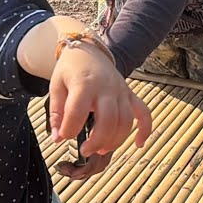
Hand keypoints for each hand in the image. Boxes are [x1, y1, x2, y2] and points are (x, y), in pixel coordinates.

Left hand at [47, 44, 151, 175]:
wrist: (88, 51)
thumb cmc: (70, 70)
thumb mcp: (56, 87)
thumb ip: (56, 113)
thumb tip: (57, 138)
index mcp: (84, 83)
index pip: (77, 111)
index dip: (69, 129)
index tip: (62, 137)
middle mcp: (106, 87)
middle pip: (108, 119)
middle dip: (98, 140)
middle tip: (85, 151)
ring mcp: (121, 91)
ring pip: (126, 120)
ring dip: (116, 140)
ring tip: (101, 150)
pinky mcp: (130, 94)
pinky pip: (144, 112)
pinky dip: (145, 129)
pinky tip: (139, 144)